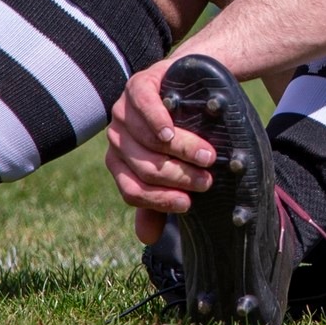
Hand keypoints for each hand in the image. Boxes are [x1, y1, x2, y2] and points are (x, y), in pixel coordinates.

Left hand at [104, 54, 218, 244]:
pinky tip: (173, 131)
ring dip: (180, 150)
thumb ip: (158, 199)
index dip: (160, 200)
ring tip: (208, 156)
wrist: (193, 89)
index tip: (190, 204)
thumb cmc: (185, 135)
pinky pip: (141, 105)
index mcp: (120, 163)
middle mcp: (117, 139)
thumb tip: (145, 238)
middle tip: (207, 179)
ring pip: (148, 139)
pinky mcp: (137, 86)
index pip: (132, 191)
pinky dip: (158, 120)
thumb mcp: (173, 169)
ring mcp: (123, 111)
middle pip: (144, 166)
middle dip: (178, 176)